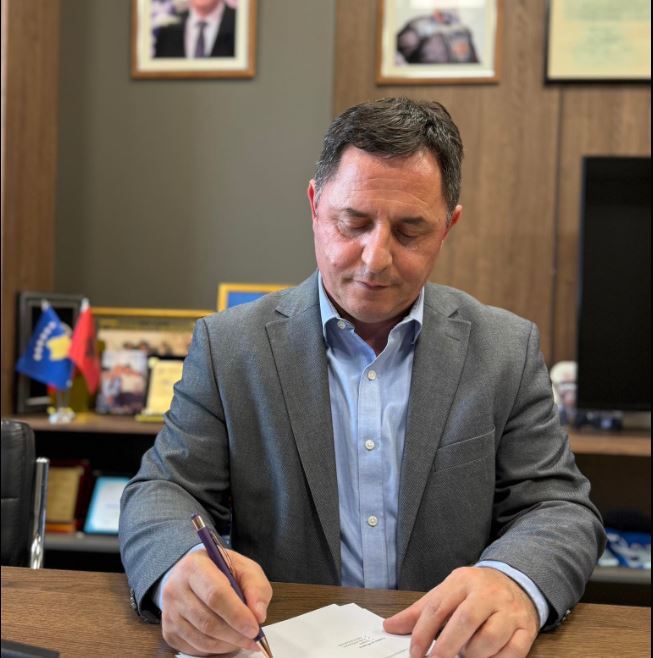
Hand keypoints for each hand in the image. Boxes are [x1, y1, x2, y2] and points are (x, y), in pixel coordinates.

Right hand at [160, 548, 272, 655]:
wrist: (195, 573)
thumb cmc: (222, 570)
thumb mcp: (244, 568)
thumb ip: (255, 587)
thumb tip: (258, 615)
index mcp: (194, 566)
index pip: (215, 594)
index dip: (236, 614)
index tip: (254, 628)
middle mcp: (175, 588)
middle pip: (207, 621)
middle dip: (234, 634)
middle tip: (254, 638)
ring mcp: (169, 611)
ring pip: (200, 638)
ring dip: (226, 644)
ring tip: (243, 640)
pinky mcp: (168, 630)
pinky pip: (193, 648)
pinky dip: (214, 650)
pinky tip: (227, 641)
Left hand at [383, 567, 538, 657]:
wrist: (516, 582)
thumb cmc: (474, 592)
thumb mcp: (447, 592)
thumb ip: (420, 611)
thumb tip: (390, 626)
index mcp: (462, 580)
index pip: (438, 606)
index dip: (423, 633)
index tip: (415, 653)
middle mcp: (487, 593)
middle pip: (465, 620)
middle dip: (446, 647)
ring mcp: (509, 610)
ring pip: (489, 638)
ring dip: (472, 654)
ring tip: (463, 656)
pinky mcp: (526, 628)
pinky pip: (512, 652)